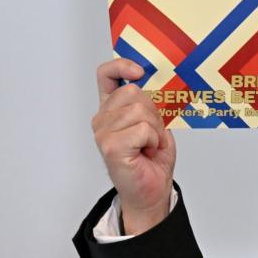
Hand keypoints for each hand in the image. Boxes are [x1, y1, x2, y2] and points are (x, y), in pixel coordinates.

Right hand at [91, 58, 175, 233]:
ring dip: (155, 129)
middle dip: (153, 112)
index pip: (106, 75)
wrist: (151, 191)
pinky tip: (146, 152)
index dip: (121, 66)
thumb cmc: (152, 159)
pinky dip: (153, 140)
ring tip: (149, 145)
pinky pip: (143, 129)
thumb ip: (149, 102)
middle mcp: (103, 118)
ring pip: (140, 110)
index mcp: (112, 108)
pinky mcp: (111, 146)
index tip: (139, 71)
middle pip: (133, 92)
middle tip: (152, 134)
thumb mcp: (155, 123)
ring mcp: (103, 132)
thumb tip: (155, 81)